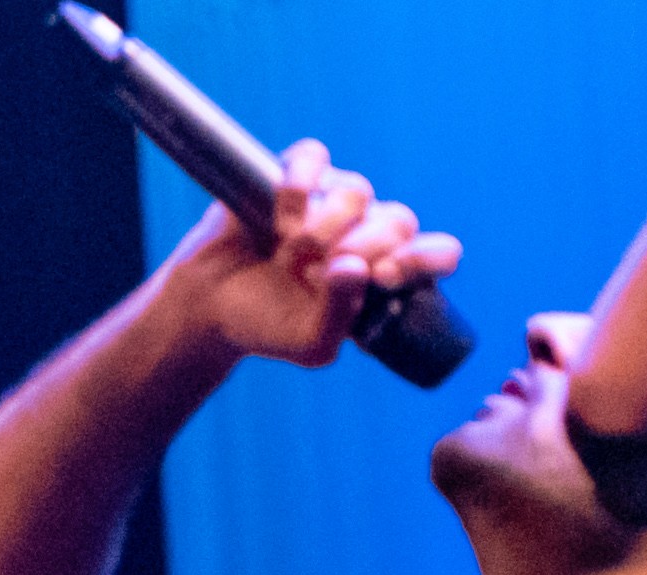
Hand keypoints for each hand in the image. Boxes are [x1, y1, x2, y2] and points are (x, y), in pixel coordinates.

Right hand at [162, 143, 461, 369]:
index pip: (438, 253)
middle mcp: (367, 229)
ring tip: (286, 256)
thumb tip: (355, 266)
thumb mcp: (309, 343)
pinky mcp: (296, 174)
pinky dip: (299, 186)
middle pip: (399, 220)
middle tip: (317, 274)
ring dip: (319, 229)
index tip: (388, 275)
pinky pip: (314, 159)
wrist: (208, 307)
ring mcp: (332, 197)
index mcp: (383, 272)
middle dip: (361, 249)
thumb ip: (341, 315)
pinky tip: (281, 213)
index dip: (426, 258)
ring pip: (356, 192)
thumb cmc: (266, 325)